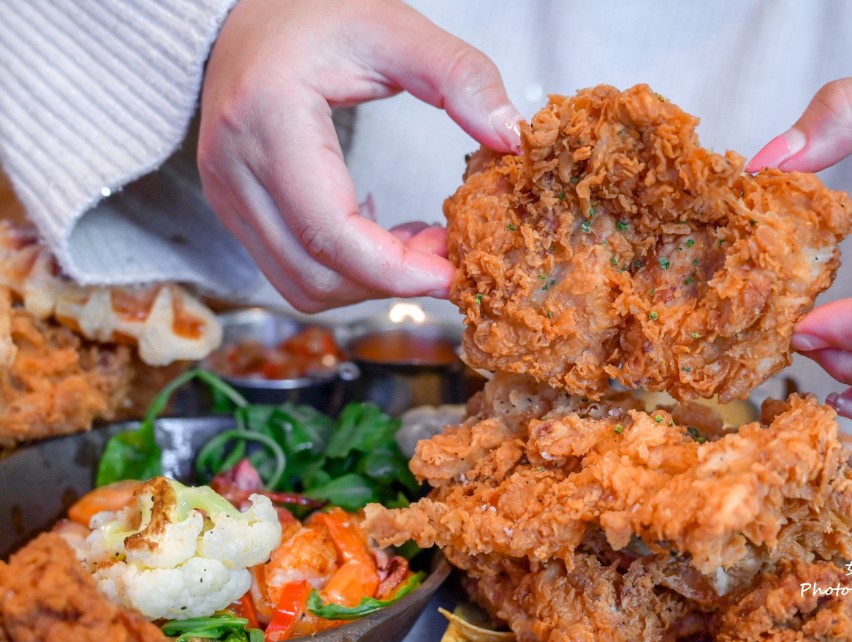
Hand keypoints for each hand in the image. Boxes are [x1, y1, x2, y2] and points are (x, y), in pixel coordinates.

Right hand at [198, 0, 521, 310]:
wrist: (242, 14)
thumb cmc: (314, 15)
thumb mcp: (395, 28)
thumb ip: (459, 76)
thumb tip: (509, 135)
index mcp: (268, 120)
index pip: (331, 233)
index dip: (398, 270)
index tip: (454, 271)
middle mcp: (232, 169)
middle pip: (317, 275)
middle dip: (392, 280)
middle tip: (446, 250)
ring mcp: (224, 196)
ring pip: (302, 286)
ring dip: (369, 282)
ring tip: (418, 243)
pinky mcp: (232, 210)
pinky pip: (292, 271)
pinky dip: (345, 271)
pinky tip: (382, 235)